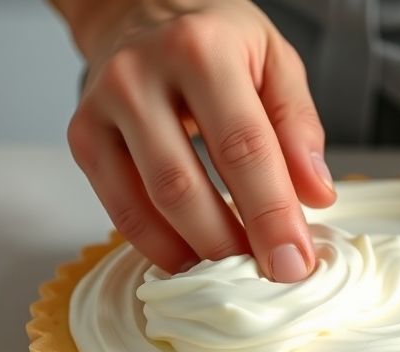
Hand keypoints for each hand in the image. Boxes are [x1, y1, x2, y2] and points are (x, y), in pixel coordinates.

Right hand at [59, 0, 334, 281]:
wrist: (142, 8)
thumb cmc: (216, 39)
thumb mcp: (275, 60)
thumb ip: (298, 127)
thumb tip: (316, 196)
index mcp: (201, 51)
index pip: (243, 148)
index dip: (272, 214)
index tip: (296, 262)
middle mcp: (141, 75)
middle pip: (186, 184)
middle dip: (232, 243)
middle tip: (268, 276)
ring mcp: (104, 108)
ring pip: (149, 202)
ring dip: (197, 250)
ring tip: (235, 270)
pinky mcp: (83, 136)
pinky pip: (118, 207)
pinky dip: (157, 243)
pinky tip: (190, 256)